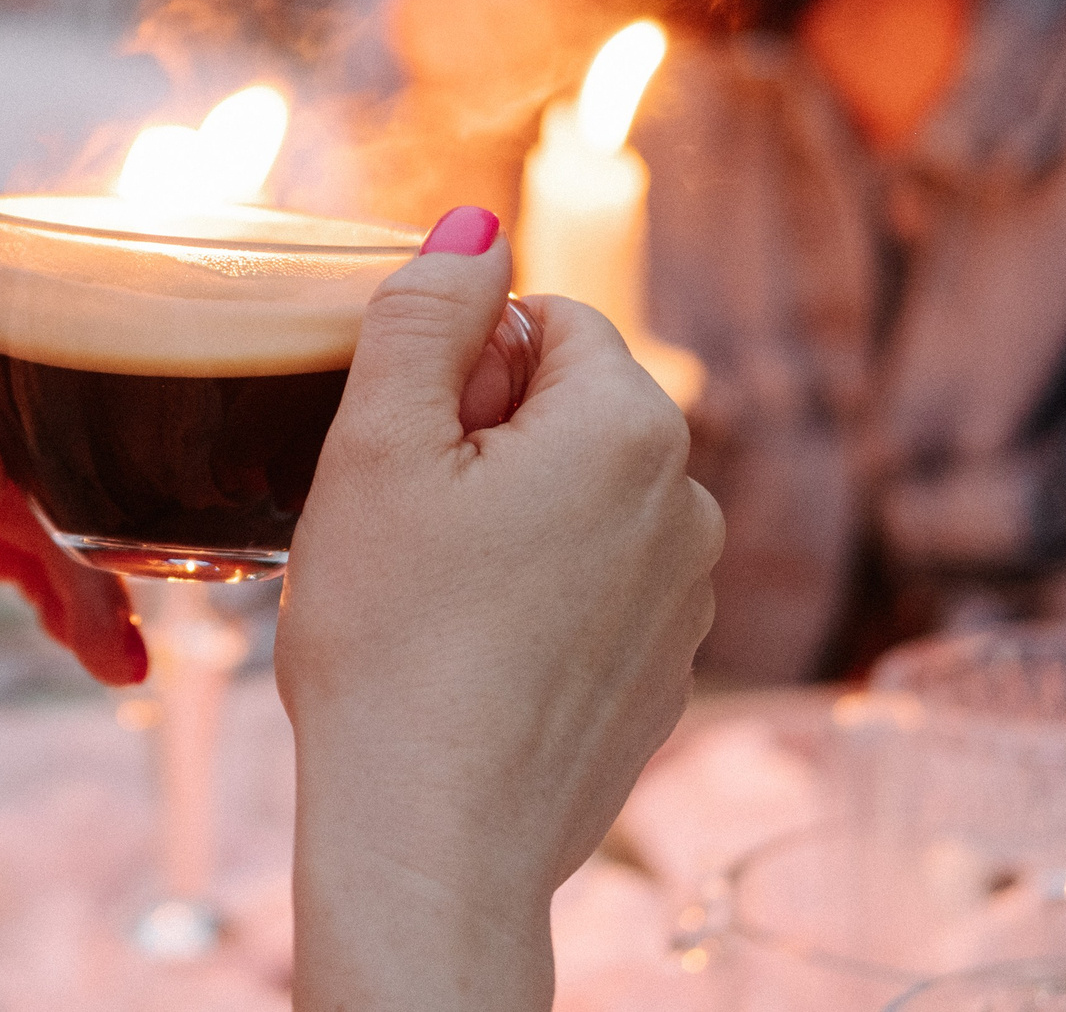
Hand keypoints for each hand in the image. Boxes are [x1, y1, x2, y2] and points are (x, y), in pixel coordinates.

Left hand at [0, 280, 143, 683]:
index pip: (18, 320)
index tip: (158, 423)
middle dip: (94, 502)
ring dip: (79, 571)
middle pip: (42, 424)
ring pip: (34, 497)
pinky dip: (46, 592)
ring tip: (118, 655)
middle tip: (149, 583)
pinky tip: (86, 645)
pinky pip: (5, 545)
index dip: (93, 363)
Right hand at [278, 208, 722, 1011]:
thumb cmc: (392, 638)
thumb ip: (426, 312)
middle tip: (403, 521)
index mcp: (630, 425)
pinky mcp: (664, 678)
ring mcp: (688, 600)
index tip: (405, 443)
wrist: (433, 838)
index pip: (546, 321)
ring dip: (510, 520)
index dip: (457, 367)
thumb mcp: (377, 443)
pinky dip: (536, 602)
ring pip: (581, 503)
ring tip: (431, 598)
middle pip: (569, 410)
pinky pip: (595, 591)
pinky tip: (467, 658)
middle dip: (485, 440)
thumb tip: (475, 227)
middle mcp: (688, 503)